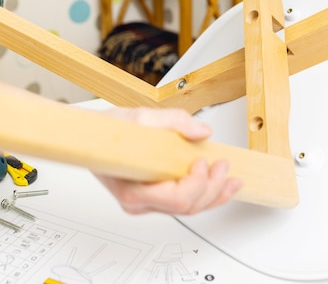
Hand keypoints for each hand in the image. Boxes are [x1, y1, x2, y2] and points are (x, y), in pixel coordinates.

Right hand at [94, 108, 242, 214]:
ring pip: (188, 210)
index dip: (195, 183)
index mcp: (132, 189)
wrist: (96, 137)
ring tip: (230, 178)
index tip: (201, 161)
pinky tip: (222, 187)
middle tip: (221, 165)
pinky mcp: (156, 199)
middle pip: (186, 207)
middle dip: (212, 187)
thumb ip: (175, 121)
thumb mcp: (141, 118)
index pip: (174, 198)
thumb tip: (202, 131)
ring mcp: (148, 203)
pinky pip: (185, 204)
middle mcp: (139, 202)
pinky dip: (207, 196)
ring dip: (215, 194)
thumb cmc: (111, 132)